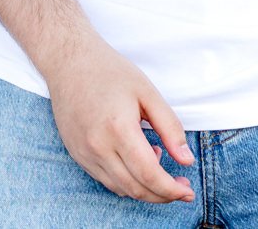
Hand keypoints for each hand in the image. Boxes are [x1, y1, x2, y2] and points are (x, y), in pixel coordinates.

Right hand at [42, 38, 195, 203]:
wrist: (69, 61)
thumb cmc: (110, 72)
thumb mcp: (148, 93)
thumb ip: (170, 127)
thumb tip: (187, 160)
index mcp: (118, 129)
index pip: (149, 175)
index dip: (171, 189)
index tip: (188, 192)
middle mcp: (98, 146)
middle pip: (136, 188)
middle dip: (162, 195)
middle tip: (181, 188)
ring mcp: (84, 153)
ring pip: (120, 189)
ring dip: (145, 190)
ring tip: (159, 166)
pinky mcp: (77, 154)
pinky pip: (106, 180)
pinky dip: (126, 181)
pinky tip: (136, 163)